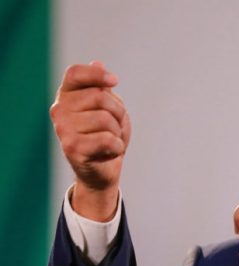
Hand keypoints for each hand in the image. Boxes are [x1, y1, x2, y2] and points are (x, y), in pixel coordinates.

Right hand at [50, 61, 130, 220]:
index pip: (75, 73)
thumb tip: (98, 62)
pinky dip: (117, 147)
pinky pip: (108, 139)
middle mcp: (59, 110)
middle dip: (118, 112)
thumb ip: (100, 87)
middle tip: (115, 126)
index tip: (115, 81)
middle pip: (100, 97)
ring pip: (106, 119)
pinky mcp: (72, 148)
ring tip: (110, 139)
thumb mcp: (106, 108)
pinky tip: (109, 152)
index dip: (97, 74)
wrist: (102, 169)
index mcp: (66, 95)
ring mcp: (63, 129)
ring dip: (118, 132)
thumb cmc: (105, 135)